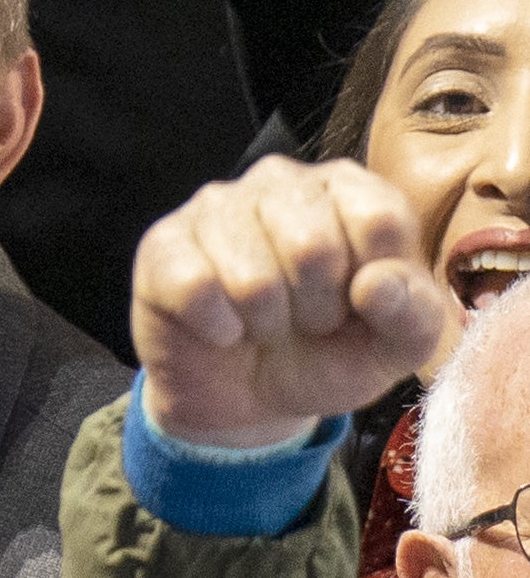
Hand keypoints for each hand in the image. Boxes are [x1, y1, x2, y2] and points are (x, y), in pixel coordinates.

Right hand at [131, 155, 454, 446]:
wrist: (246, 396)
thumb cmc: (326, 354)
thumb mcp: (393, 349)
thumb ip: (413, 316)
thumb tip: (376, 284)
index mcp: (352, 190)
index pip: (379, 219)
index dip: (373, 284)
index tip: (360, 305)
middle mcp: (283, 181)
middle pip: (313, 247)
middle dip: (315, 309)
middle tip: (306, 320)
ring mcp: (217, 206)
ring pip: (253, 277)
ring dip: (265, 323)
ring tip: (265, 323)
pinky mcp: (164, 243)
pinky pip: (195, 289)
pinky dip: (217, 328)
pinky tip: (220, 327)